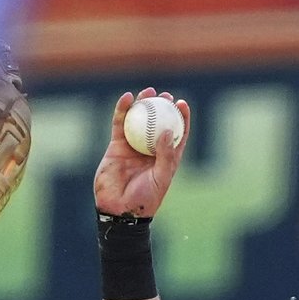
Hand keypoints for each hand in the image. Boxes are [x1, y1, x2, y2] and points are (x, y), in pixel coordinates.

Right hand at [93, 89, 190, 217]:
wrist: (119, 208)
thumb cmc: (146, 198)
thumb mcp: (161, 178)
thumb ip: (165, 155)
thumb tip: (168, 130)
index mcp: (167, 157)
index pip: (178, 133)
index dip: (181, 117)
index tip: (181, 103)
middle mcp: (151, 149)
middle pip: (159, 122)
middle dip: (163, 106)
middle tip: (165, 95)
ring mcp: (134, 146)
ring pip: (140, 120)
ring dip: (144, 103)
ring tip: (148, 91)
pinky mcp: (117, 146)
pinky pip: (120, 124)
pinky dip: (123, 110)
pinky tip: (126, 97)